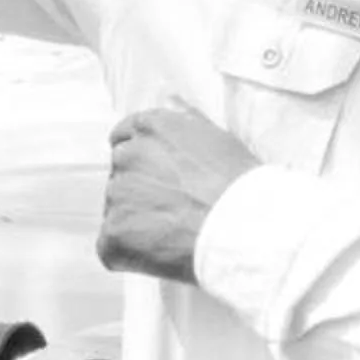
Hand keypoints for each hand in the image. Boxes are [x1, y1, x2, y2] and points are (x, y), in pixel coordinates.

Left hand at [98, 103, 257, 283]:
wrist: (247, 230)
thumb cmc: (241, 188)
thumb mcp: (217, 138)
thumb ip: (184, 121)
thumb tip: (170, 103)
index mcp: (150, 127)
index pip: (123, 138)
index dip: (141, 162)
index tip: (157, 180)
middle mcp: (127, 155)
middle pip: (119, 174)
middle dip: (138, 192)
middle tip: (174, 212)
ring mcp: (116, 194)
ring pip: (116, 210)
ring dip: (136, 223)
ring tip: (175, 235)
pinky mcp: (113, 233)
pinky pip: (112, 246)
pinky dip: (131, 255)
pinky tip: (163, 255)